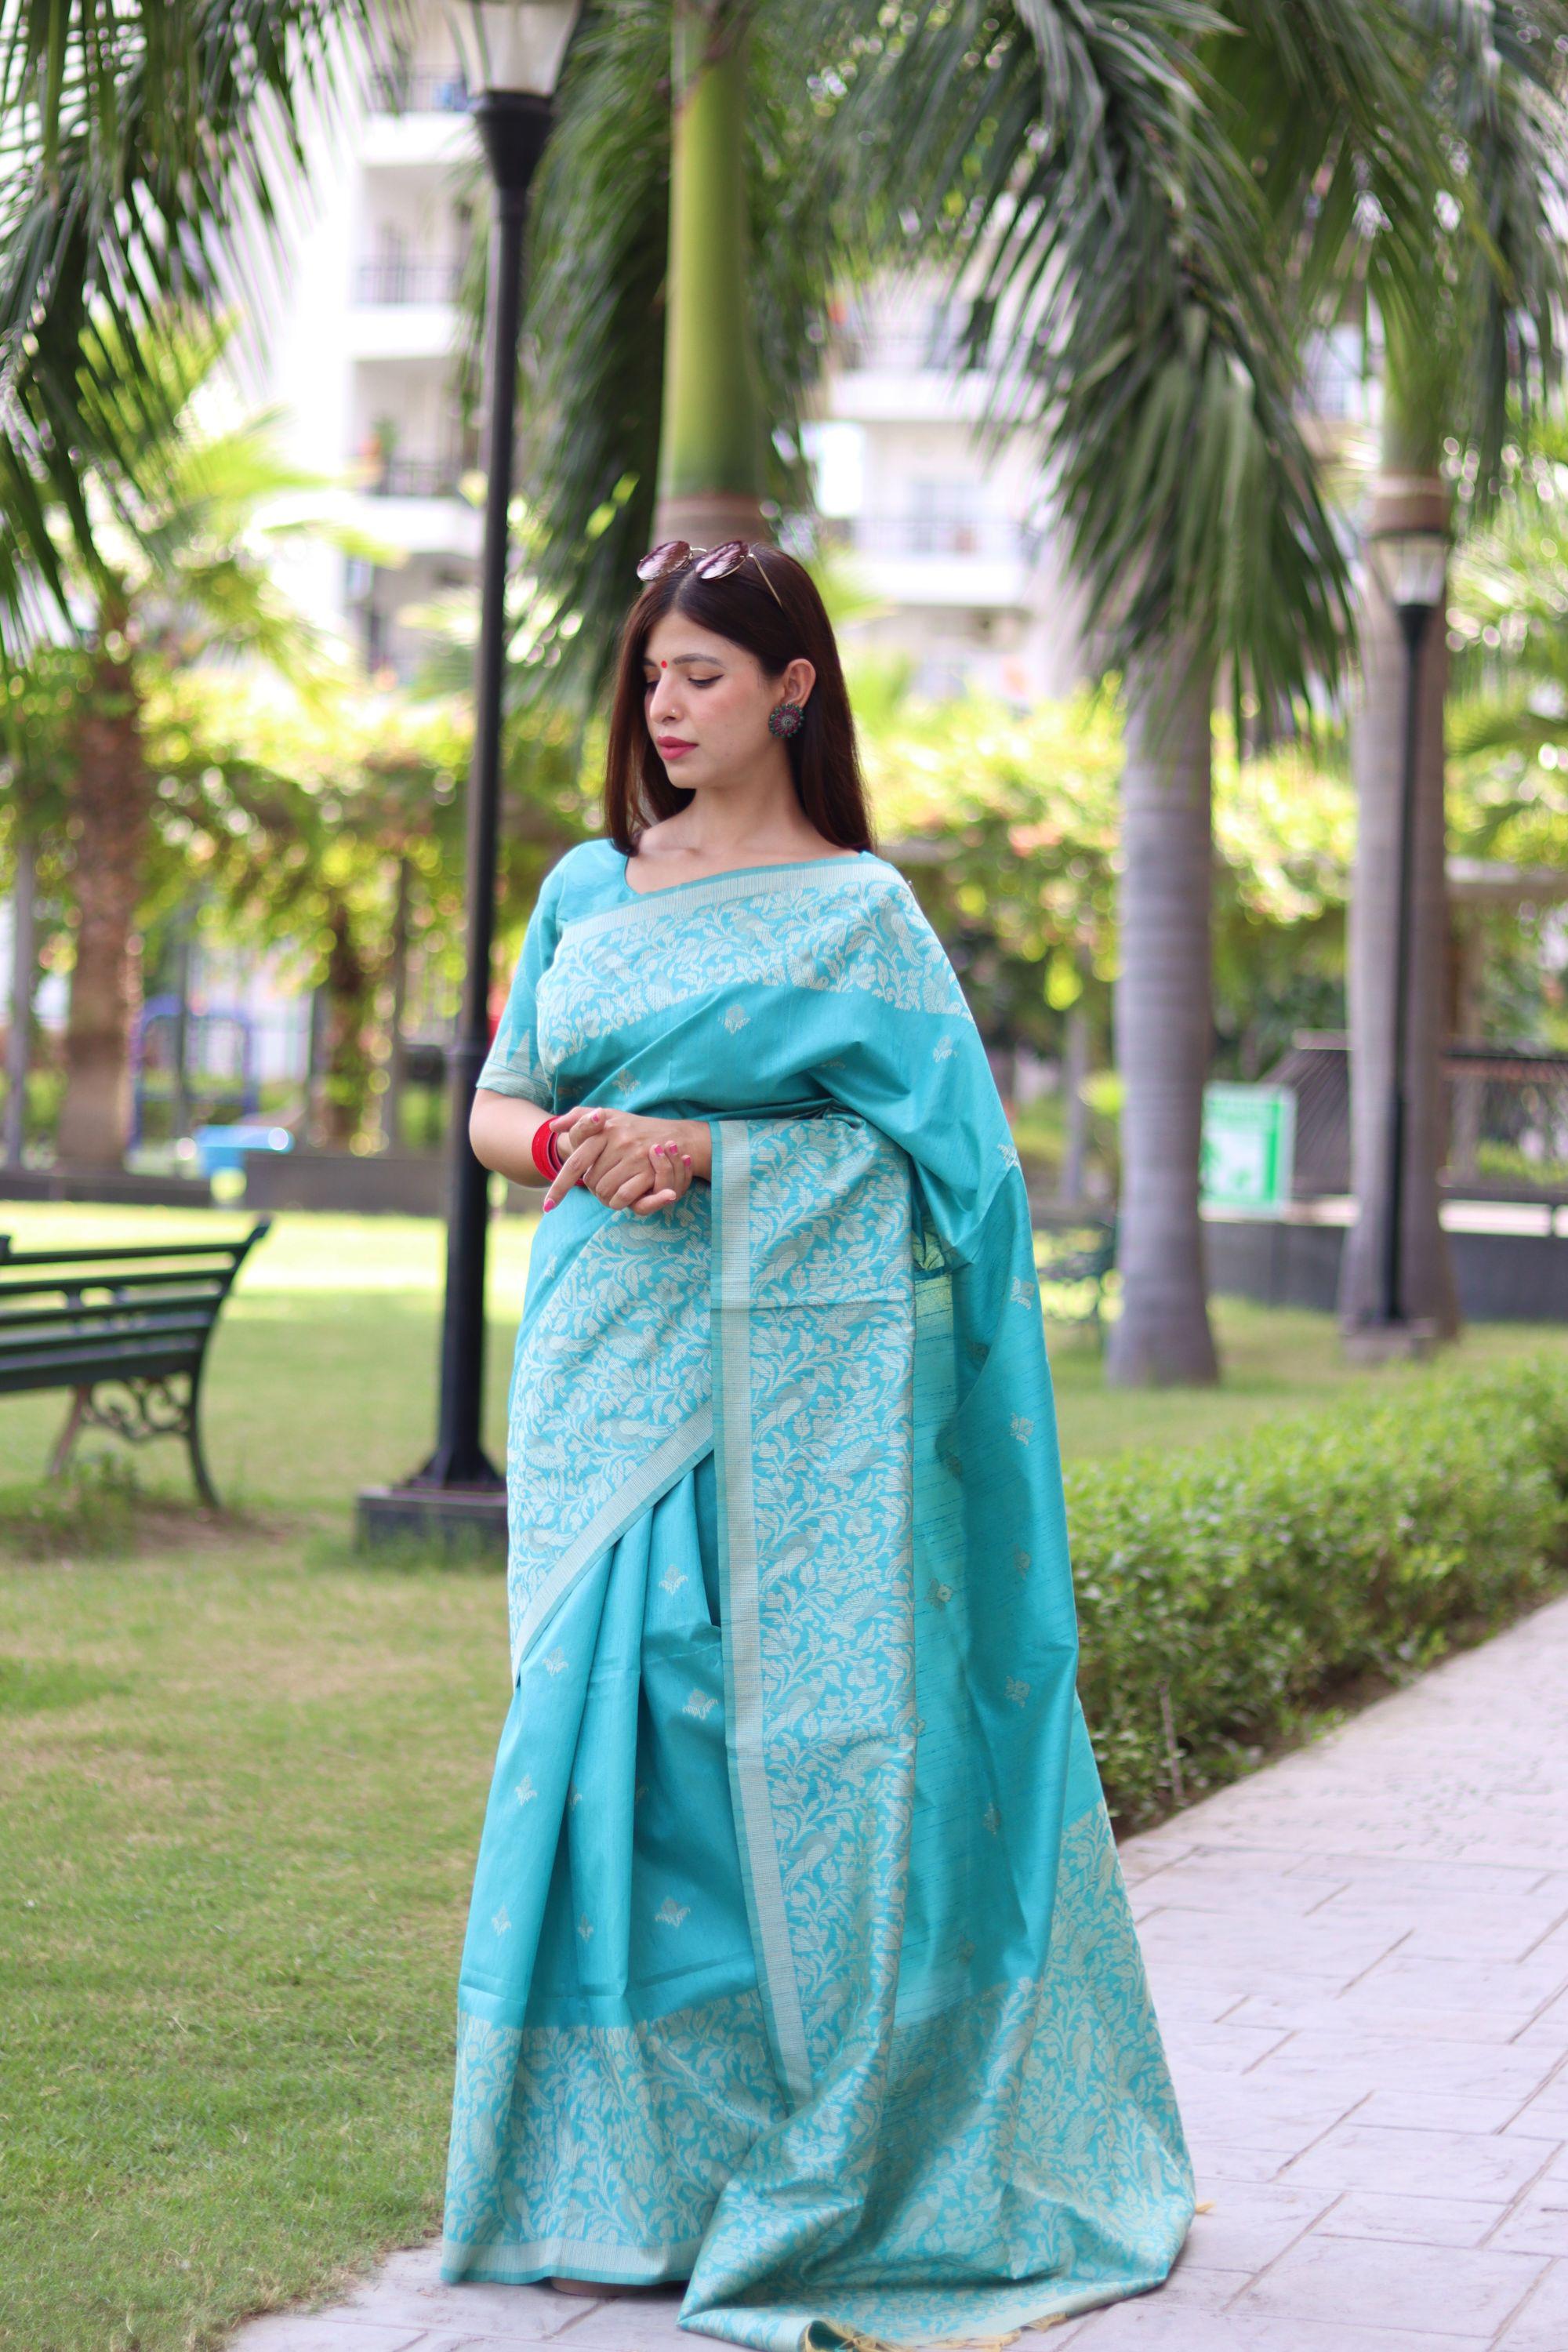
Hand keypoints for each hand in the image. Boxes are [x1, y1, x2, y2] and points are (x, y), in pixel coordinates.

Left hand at [542, 1105, 697, 1214]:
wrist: (676, 1135)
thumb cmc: (635, 1128)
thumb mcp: (608, 1115)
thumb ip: (579, 1118)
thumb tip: (553, 1127)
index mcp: (603, 1127)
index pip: (575, 1162)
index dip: (560, 1187)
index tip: (549, 1205)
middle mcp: (617, 1139)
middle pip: (590, 1182)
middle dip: (594, 1188)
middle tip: (604, 1184)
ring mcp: (633, 1154)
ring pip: (604, 1191)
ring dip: (607, 1197)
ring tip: (616, 1188)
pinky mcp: (648, 1169)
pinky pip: (622, 1197)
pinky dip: (620, 1202)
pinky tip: (625, 1197)